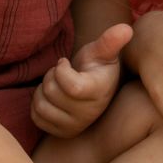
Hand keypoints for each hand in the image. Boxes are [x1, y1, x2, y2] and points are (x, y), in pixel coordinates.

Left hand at [31, 23, 132, 137]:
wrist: (95, 89)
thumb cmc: (97, 66)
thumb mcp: (103, 51)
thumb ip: (110, 40)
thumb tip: (126, 28)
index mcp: (98, 92)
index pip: (72, 87)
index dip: (61, 70)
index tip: (64, 62)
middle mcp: (88, 114)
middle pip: (52, 93)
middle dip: (51, 75)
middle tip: (60, 71)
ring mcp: (74, 126)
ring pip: (41, 106)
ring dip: (43, 89)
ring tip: (56, 83)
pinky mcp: (61, 133)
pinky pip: (36, 118)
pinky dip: (37, 103)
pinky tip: (51, 96)